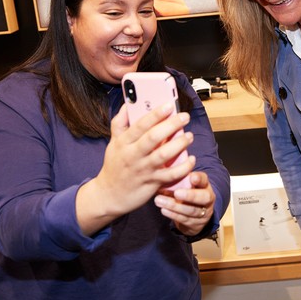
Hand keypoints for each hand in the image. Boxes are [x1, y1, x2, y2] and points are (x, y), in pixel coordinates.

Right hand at [79, 103, 195, 230]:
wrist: (109, 195)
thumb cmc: (115, 165)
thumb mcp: (113, 142)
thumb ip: (120, 123)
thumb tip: (127, 104)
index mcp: (123, 142)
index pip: (140, 125)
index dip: (155, 114)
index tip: (169, 105)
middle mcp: (133, 155)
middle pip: (153, 137)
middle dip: (171, 125)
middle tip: (184, 116)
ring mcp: (143, 170)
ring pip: (163, 155)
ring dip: (179, 144)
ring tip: (189, 136)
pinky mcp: (152, 183)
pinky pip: (170, 175)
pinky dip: (183, 167)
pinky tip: (190, 159)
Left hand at [154, 171, 215, 235]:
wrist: (194, 215)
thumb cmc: (186, 193)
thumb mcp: (185, 184)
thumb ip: (178, 178)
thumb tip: (161, 169)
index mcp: (205, 185)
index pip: (204, 180)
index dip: (199, 179)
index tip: (191, 177)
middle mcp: (208, 199)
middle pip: (204, 197)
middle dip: (190, 195)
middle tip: (176, 193)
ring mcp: (204, 213)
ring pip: (192, 210)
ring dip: (174, 206)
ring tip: (159, 200)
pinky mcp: (196, 224)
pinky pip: (185, 219)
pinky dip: (173, 215)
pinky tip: (163, 210)